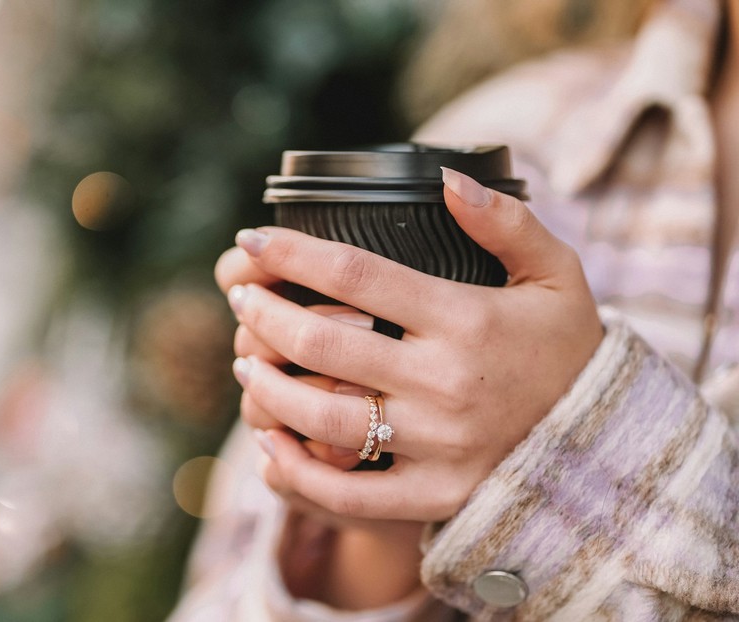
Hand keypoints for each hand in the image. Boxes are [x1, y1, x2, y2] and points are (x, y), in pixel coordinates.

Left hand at [222, 168, 602, 522]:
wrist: (608, 446)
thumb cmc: (568, 351)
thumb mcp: (557, 274)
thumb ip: (507, 222)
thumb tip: (449, 180)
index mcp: (467, 320)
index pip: (356, 275)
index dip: (292, 252)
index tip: (253, 239)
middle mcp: (445, 383)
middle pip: (323, 344)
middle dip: (264, 315)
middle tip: (241, 298)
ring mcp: (437, 445)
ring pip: (321, 417)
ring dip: (267, 387)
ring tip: (245, 362)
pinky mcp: (434, 495)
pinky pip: (347, 493)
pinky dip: (295, 472)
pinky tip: (268, 444)